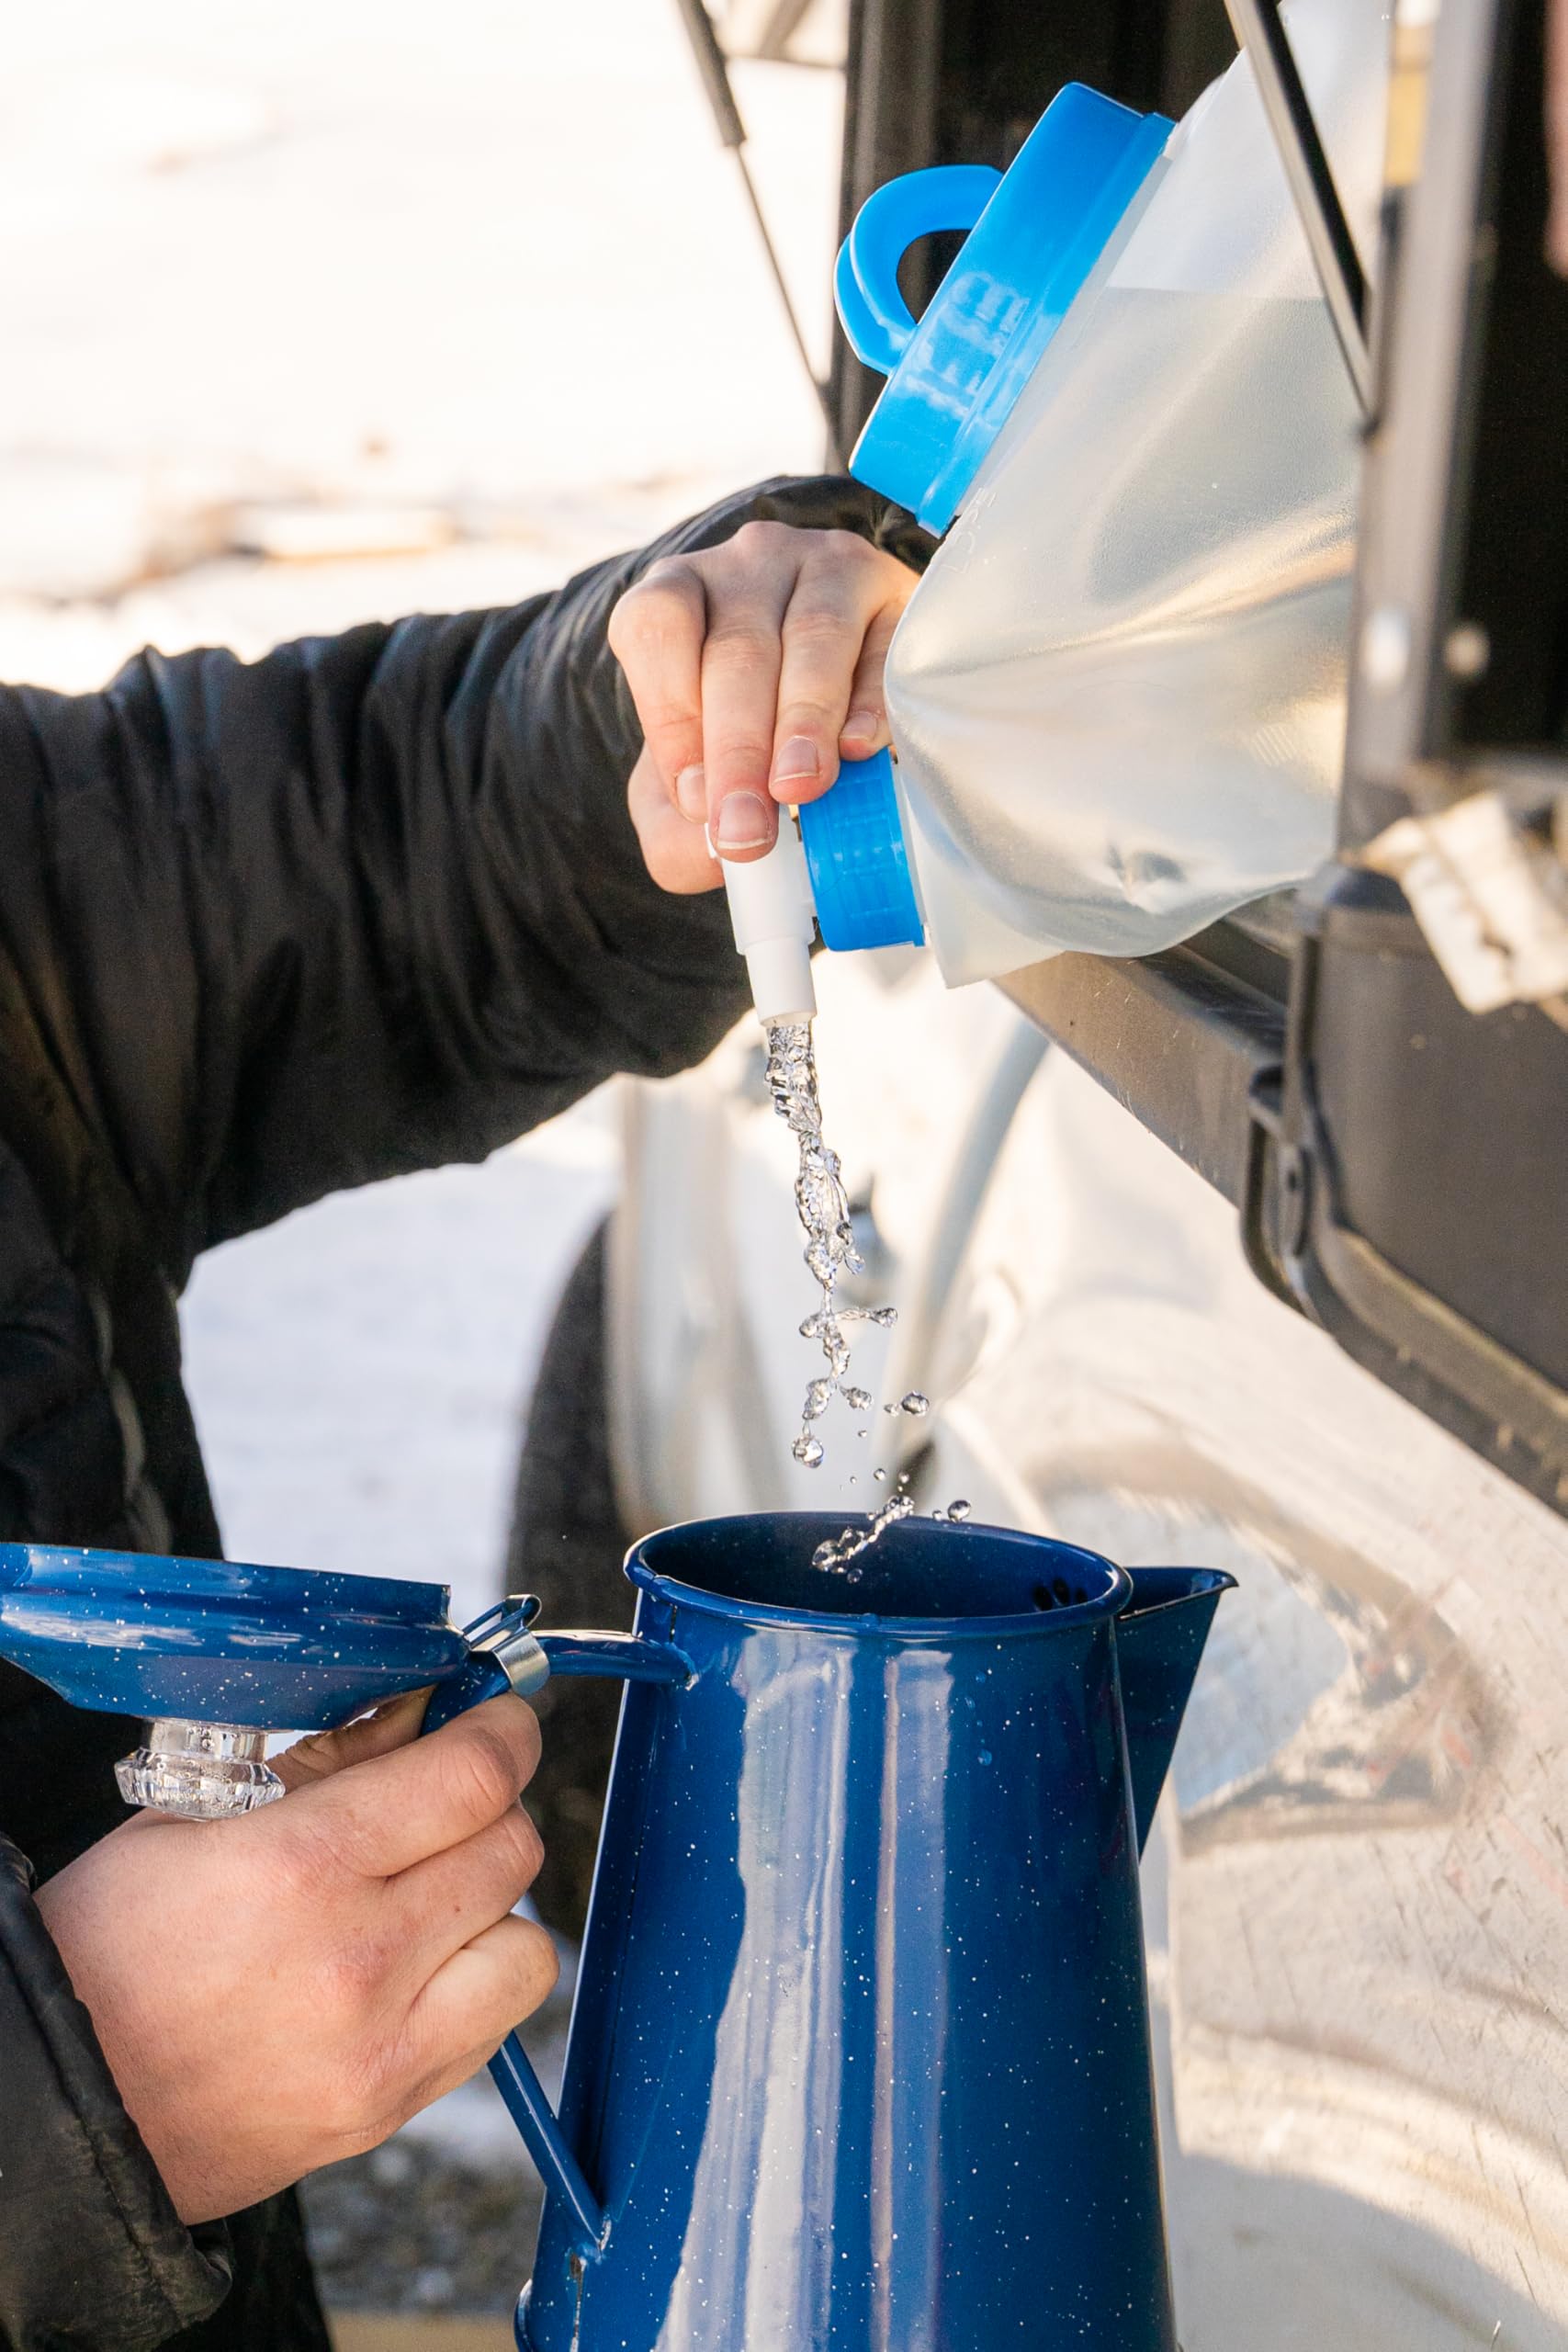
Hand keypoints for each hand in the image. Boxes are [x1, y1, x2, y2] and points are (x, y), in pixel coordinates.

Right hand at [36, 1691, 554, 2223]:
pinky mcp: (384, 2109)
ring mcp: (379, 2046)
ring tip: (427, 1896)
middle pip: (510, 1849)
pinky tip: (413, 1967)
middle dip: (492, 1804)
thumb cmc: (104, 1950)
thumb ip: (330, 1758)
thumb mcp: (196, 1813)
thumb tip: (423, 1711)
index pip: (472, 1777)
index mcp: (302, 1865)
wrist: (54, 2105)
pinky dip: (474, 1985)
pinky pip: (494, 2027)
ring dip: (492, 1906)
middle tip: (449, 1798)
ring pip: (525, 1946)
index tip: (499, 1720)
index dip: (502, 1732)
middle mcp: (357, 1959)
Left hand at [610, 520, 919, 891]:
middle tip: (748, 827)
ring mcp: (823, 566)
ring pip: (813, 636)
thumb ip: (675, 833)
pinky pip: (884, 645)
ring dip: (805, 721)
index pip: (656, 628)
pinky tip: (859, 749)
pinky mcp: (892, 590)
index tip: (698, 801)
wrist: (826, 692)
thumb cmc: (739, 738)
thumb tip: (718, 848)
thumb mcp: (683, 788)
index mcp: (676, 596)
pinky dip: (871, 702)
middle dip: (740, 747)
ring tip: (800, 789)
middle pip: (739, 647)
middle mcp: (746, 568)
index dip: (673, 715)